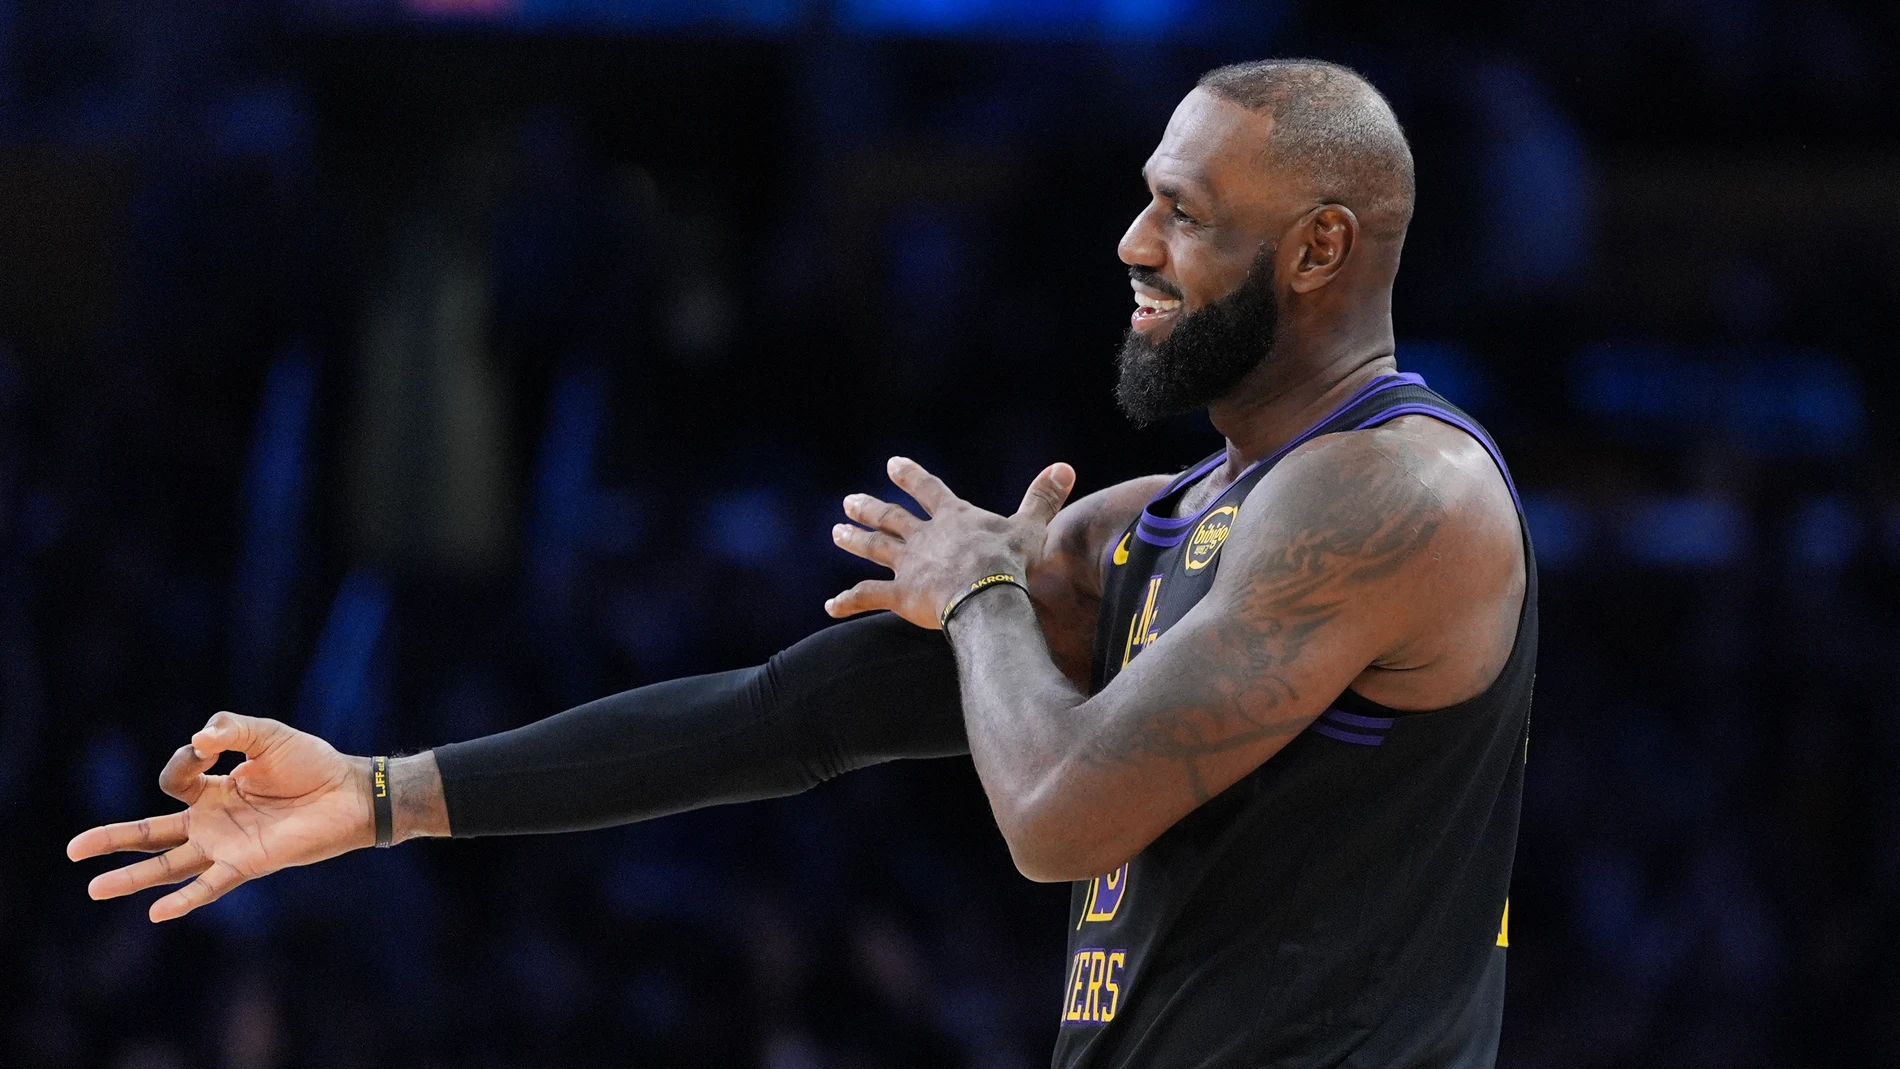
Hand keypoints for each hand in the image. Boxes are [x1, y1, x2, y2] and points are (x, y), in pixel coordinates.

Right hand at [67, 712, 374, 921]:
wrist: (350, 793)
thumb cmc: (311, 763)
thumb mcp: (267, 734)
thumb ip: (231, 729)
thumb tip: (198, 740)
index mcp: (215, 788)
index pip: (174, 779)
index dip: (186, 758)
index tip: (213, 745)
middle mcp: (214, 820)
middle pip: (152, 833)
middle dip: (112, 840)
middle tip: (73, 849)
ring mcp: (227, 845)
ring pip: (169, 865)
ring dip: (132, 878)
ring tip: (93, 888)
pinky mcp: (248, 863)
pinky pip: (210, 885)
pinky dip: (184, 899)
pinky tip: (156, 913)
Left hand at [826, 456, 1075, 629]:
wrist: (985, 592)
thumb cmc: (1009, 559)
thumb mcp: (1030, 525)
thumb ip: (1043, 498)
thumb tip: (1064, 467)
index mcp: (952, 518)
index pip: (928, 490)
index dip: (911, 477)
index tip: (892, 464)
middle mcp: (924, 537)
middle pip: (892, 518)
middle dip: (870, 509)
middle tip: (849, 502)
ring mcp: (909, 565)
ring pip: (875, 549)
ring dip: (855, 540)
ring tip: (836, 533)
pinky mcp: (900, 594)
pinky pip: (868, 597)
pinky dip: (848, 602)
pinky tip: (829, 606)